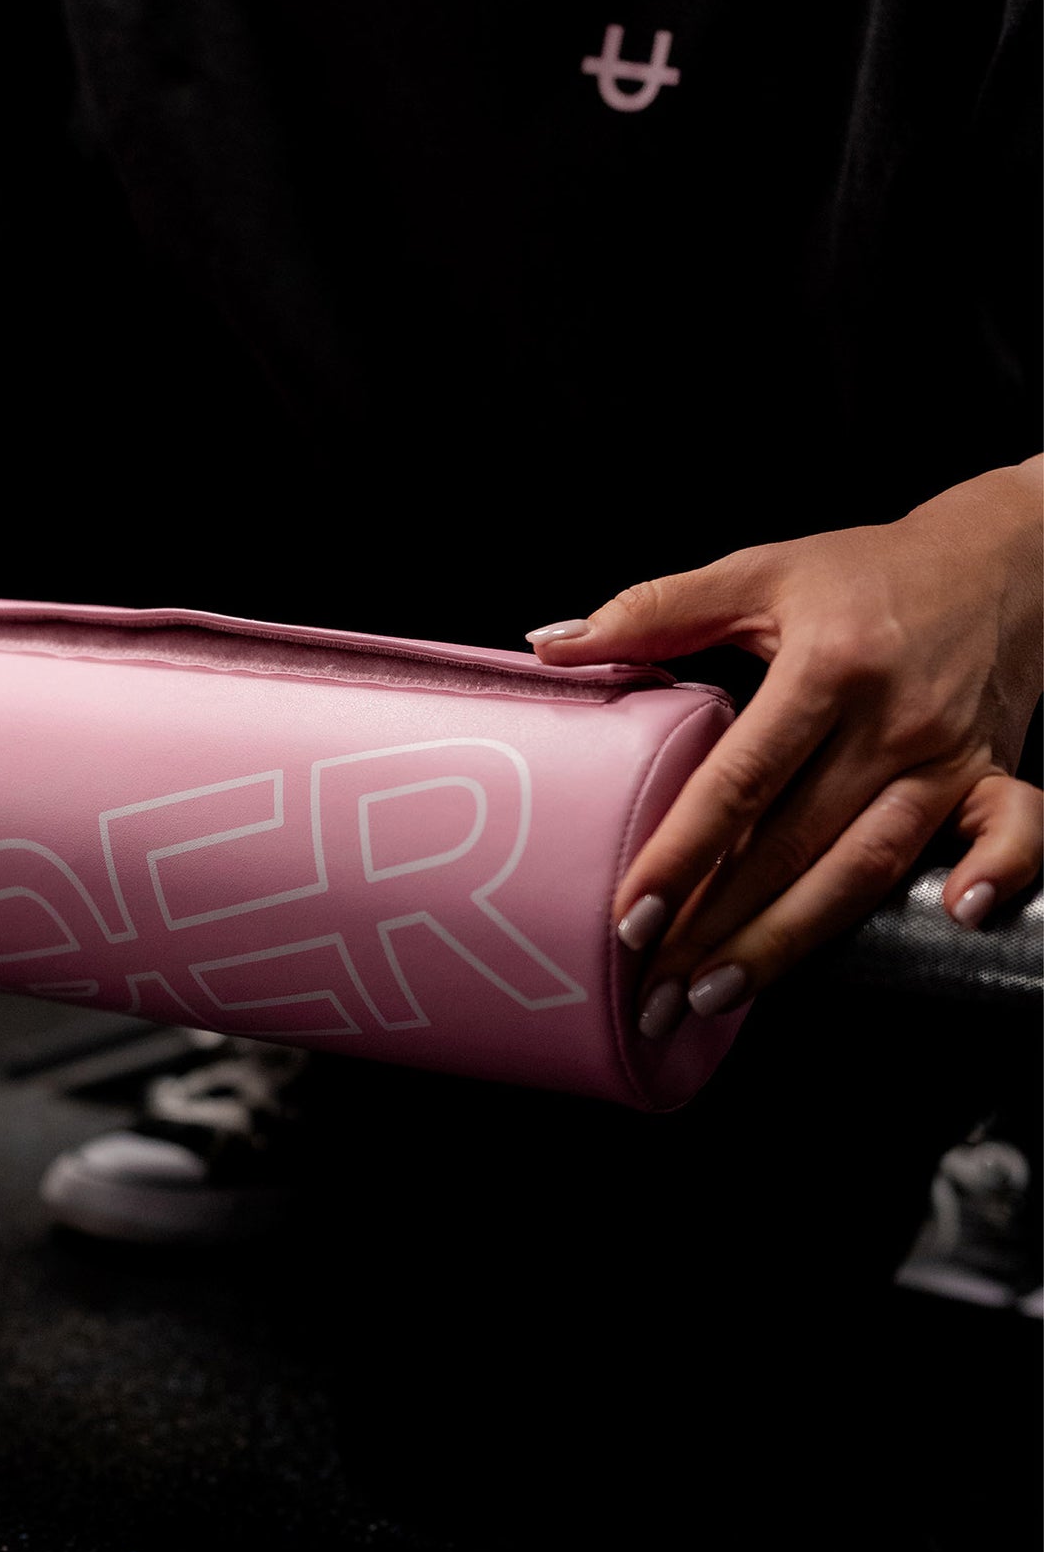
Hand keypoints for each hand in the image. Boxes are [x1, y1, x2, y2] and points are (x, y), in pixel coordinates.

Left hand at [524, 460, 1043, 1033]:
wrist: (1001, 557)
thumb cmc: (867, 572)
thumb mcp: (759, 572)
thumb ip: (654, 609)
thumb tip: (553, 641)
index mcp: (826, 665)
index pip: (740, 778)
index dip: (683, 854)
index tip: (632, 916)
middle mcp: (891, 719)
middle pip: (794, 844)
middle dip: (718, 928)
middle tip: (655, 991)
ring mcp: (948, 754)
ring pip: (868, 865)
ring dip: (795, 940)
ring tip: (721, 994)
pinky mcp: (995, 772)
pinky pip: (1013, 832)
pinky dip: (998, 874)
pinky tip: (954, 919)